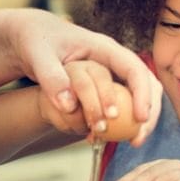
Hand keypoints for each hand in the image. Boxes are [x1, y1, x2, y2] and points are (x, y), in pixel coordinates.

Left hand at [7, 10, 162, 144]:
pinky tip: (108, 138)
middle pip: (145, 83)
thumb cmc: (36, 42)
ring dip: (139, 120)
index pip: (134, 68)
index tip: (140, 119)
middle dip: (148, 111)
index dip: (142, 93)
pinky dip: (120, 122)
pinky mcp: (104, 85)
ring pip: (137, 96)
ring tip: (132, 142)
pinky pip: (121, 103)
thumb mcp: (38, 57)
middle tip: (137, 140)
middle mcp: (113, 59)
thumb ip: (52, 78)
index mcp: (104, 47)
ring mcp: (111, 72)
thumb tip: (69, 106)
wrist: (31, 38)